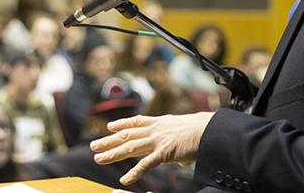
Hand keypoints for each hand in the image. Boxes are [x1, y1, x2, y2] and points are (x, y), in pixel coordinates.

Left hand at [90, 112, 214, 184]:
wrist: (210, 129)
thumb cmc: (203, 131)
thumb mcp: (185, 133)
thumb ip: (179, 145)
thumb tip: (181, 160)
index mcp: (161, 122)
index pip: (136, 122)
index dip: (121, 124)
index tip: (109, 127)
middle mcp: (156, 129)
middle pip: (127, 135)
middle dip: (108, 141)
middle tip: (93, 145)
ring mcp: (158, 140)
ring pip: (129, 147)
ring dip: (112, 153)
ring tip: (98, 159)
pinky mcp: (164, 152)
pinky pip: (146, 164)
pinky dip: (134, 172)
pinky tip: (125, 180)